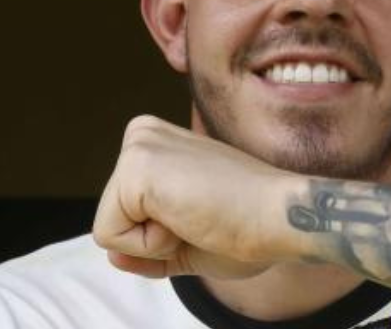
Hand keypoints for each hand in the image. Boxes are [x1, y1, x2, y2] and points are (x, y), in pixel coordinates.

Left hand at [92, 114, 300, 278]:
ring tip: (198, 215)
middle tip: (203, 216)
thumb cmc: (247, 225)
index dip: (161, 236)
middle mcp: (143, 134)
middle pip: (113, 220)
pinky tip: (190, 218)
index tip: (205, 212)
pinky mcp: (135, 167)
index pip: (124, 214)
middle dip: (155, 238)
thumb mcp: (187, 239)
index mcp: (156, 143)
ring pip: (110, 230)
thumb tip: (111, 257)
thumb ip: (146, 248)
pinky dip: (152, 246)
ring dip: (155, 243)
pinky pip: (111, 237)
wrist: (280, 216)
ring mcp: (138, 146)